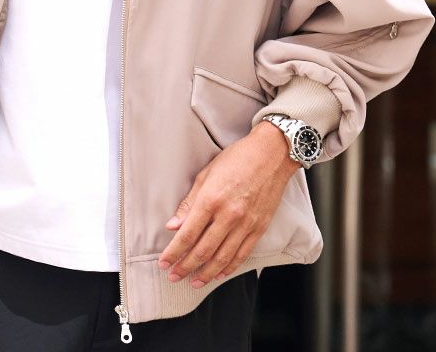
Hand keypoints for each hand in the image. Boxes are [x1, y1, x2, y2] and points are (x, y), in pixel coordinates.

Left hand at [157, 119, 301, 287]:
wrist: (271, 155)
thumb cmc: (237, 159)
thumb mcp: (206, 174)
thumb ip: (189, 202)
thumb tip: (173, 225)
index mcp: (211, 199)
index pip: (187, 234)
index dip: (174, 252)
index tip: (164, 262)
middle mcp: (228, 215)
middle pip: (203, 250)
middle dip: (185, 266)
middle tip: (174, 276)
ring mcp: (245, 224)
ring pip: (222, 258)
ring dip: (206, 273)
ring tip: (194, 281)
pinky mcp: (259, 228)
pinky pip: (242, 254)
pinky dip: (229, 268)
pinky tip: (219, 274)